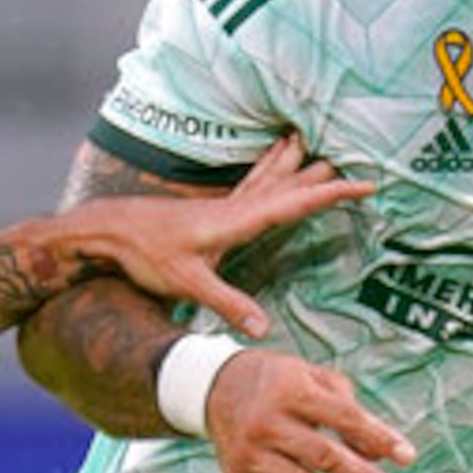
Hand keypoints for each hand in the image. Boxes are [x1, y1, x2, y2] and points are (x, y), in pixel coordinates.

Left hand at [55, 137, 369, 335]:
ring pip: (271, 180)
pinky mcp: (213, 210)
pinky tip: (275, 156)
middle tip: (359, 165)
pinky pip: (253, 184)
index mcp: (236, 221)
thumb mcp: (188, 283)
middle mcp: (234, 208)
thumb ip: (227, 303)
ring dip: (297, 165)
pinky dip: (271, 168)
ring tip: (319, 143)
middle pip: (289, 186)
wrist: (108, 230)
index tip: (364, 184)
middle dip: (324, 177)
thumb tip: (263, 329)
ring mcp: (224, 206)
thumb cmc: (145, 254)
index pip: (294, 204)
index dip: (331, 195)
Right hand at [205, 352, 411, 472]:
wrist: (215, 389)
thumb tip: (378, 456)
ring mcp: (250, 454)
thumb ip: (351, 410)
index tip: (408, 457)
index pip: (344, 418)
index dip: (379, 437)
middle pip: (324, 457)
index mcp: (291, 390)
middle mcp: (267, 422)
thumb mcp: (315, 379)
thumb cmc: (280, 383)